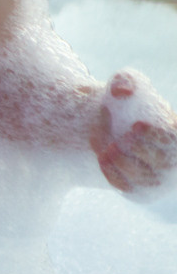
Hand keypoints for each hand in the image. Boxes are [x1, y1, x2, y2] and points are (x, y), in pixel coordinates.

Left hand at [94, 70, 176, 193]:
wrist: (108, 129)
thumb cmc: (123, 105)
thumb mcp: (125, 85)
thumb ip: (126, 81)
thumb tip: (122, 92)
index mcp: (176, 135)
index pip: (175, 139)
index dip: (160, 137)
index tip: (137, 126)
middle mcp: (175, 161)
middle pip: (165, 162)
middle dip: (139, 151)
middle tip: (120, 140)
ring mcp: (161, 180)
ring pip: (147, 179)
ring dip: (125, 165)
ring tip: (108, 150)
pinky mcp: (142, 192)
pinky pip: (131, 190)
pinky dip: (116, 176)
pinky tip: (104, 159)